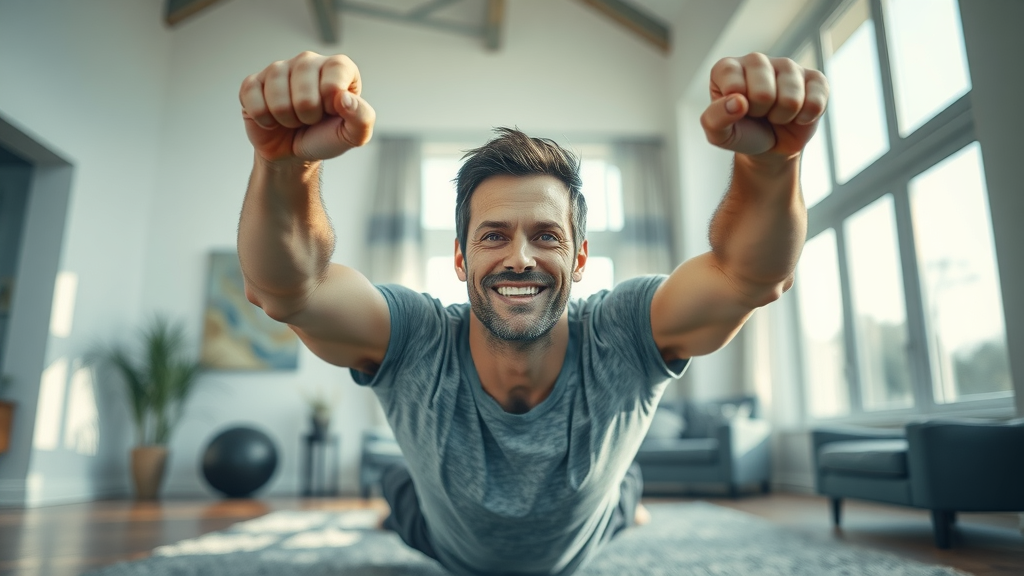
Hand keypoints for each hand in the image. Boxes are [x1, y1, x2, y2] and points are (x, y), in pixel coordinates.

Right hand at [239, 52, 375, 163]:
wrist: (295, 152)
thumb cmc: (325, 137)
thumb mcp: (353, 135)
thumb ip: (362, 118)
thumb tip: (343, 97)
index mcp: (338, 67)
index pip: (335, 76)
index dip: (331, 102)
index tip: (332, 111)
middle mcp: (308, 61)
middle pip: (305, 92)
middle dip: (308, 116)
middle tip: (310, 119)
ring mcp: (279, 69)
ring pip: (278, 99)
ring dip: (286, 119)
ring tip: (293, 119)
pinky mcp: (253, 82)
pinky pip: (254, 100)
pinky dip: (265, 120)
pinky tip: (272, 118)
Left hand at [701, 53, 828, 158]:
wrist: (769, 145)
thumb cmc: (741, 133)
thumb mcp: (718, 134)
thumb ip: (715, 119)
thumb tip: (738, 101)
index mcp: (728, 68)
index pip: (732, 82)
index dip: (736, 106)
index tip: (736, 111)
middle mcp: (757, 60)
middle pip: (763, 92)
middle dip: (761, 114)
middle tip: (758, 114)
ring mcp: (787, 66)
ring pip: (791, 98)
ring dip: (782, 116)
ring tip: (774, 114)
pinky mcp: (814, 78)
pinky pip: (815, 101)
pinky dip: (805, 117)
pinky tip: (797, 115)